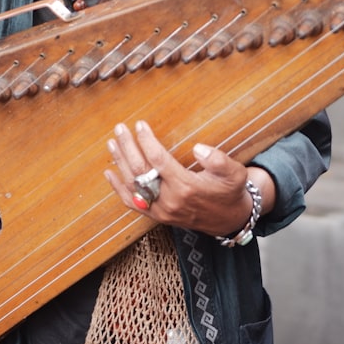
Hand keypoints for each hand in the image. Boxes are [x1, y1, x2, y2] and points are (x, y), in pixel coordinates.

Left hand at [105, 121, 267, 236]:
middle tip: (120, 128)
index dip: (146, 140)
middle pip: (141, 170)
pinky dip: (118, 189)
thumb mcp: (234, 173)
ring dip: (120, 163)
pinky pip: (132, 203)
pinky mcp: (158, 216)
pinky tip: (110, 173)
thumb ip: (219, 160)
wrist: (229, 219)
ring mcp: (162, 211)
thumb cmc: (230, 191)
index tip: (140, 124)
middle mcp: (170, 200)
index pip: (159, 160)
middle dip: (128, 147)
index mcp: (187, 186)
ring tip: (112, 143)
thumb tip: (199, 148)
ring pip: (134, 185)